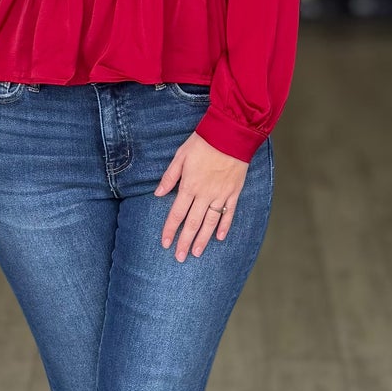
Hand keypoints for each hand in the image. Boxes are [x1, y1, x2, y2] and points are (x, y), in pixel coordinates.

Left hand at [154, 133, 247, 260]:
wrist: (231, 133)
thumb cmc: (203, 141)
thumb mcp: (180, 155)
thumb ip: (169, 177)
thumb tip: (157, 194)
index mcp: (189, 186)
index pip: (177, 213)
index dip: (170, 230)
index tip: (165, 243)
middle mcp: (205, 194)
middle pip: (193, 223)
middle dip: (185, 242)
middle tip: (180, 257)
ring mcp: (221, 195)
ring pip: (210, 222)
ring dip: (202, 239)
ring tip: (196, 253)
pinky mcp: (234, 192)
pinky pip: (229, 213)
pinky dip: (224, 226)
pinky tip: (219, 238)